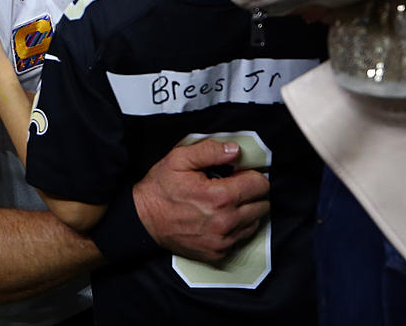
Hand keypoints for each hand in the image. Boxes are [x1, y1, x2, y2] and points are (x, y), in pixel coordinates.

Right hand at [133, 139, 269, 262]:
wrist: (142, 220)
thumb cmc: (160, 188)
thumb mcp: (180, 159)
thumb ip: (210, 150)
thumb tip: (235, 150)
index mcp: (219, 197)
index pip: (260, 185)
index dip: (253, 174)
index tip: (240, 172)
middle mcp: (225, 222)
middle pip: (263, 205)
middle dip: (253, 192)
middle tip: (236, 185)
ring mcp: (222, 241)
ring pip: (255, 222)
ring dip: (248, 210)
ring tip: (228, 201)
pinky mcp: (217, 253)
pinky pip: (242, 238)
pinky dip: (238, 227)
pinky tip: (222, 217)